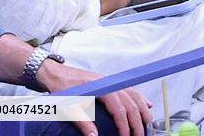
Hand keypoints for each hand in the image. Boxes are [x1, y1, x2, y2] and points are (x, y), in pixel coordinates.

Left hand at [37, 60, 151, 135]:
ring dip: (142, 109)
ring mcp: (112, 82)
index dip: (125, 125)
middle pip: (130, 102)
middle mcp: (111, 84)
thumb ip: (83, 122)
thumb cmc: (61, 90)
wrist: (55, 73)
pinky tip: (146, 104)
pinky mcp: (110, 83)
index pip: (119, 109)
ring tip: (148, 122)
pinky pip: (130, 90)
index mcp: (103, 89)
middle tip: (141, 135)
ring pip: (134, 95)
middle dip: (137, 120)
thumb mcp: (68, 108)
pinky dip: (139, 98)